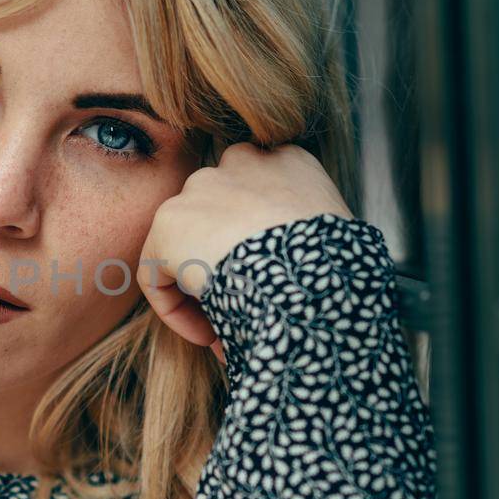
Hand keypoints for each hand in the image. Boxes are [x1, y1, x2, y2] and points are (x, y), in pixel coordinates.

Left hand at [137, 141, 352, 358]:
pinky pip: (157, 273)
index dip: (257, 245)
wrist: (314, 278)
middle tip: (246, 311)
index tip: (270, 286)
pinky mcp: (169, 222)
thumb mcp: (337, 241)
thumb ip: (305, 239)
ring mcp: (201, 187)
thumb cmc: (341, 271)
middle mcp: (242, 161)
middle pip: (219, 215)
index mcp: (289, 161)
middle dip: (225, 264)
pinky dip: (175, 309)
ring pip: (188, 244)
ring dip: (202, 288)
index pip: (260, 194)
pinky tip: (208, 336)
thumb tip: (283, 284)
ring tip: (228, 331)